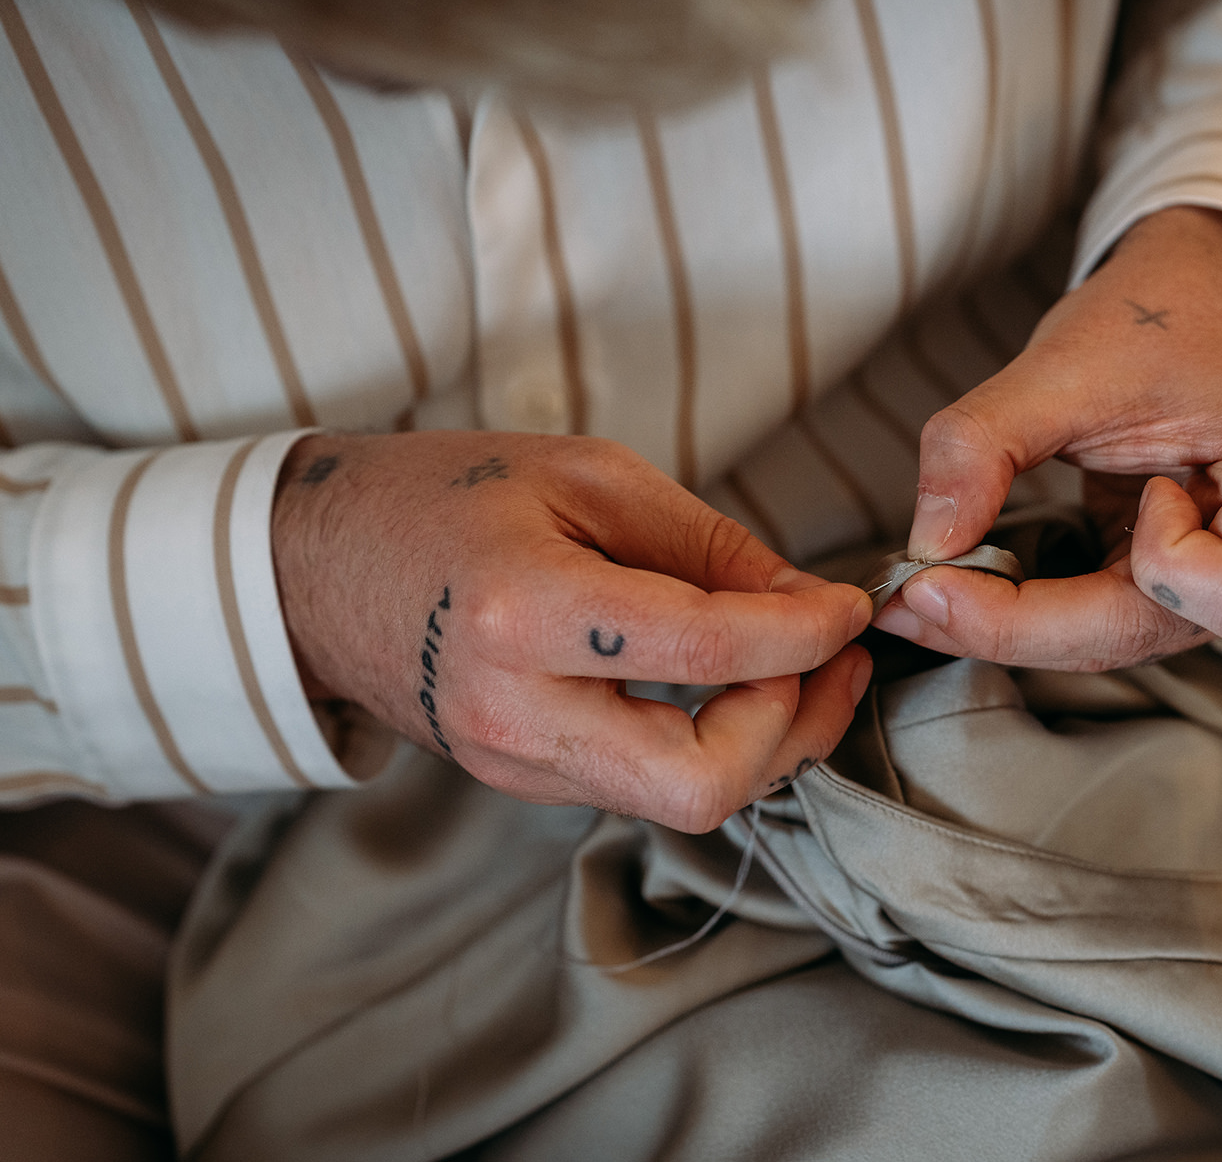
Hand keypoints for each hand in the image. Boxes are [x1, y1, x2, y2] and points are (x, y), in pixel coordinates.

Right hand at [272, 432, 872, 830]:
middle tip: (835, 663)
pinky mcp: (521, 781)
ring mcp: (513, 763)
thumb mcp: (584, 475)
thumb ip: (704, 544)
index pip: (705, 651)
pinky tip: (737, 688)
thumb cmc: (444, 496)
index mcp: (524, 612)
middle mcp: (515, 712)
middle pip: (700, 784)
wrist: (313, 566)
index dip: (804, 635)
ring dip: (767, 744)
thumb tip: (807, 602)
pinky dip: (713, 746)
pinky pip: (644, 785)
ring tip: (804, 670)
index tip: (852, 604)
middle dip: (794, 730)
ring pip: (681, 801)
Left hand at [874, 206, 1221, 669]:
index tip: (1058, 511)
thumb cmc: (1159, 315)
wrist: (1192, 291)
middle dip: (1021, 624)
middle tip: (912, 598)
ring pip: (1116, 639)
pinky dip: (1026, 610)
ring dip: (1013, 625)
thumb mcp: (1062, 362)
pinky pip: (1101, 618)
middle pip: (1150, 633)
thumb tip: (928, 545)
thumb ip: (985, 445)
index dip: (1136, 577)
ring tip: (918, 594)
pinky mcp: (1181, 581)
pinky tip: (959, 587)